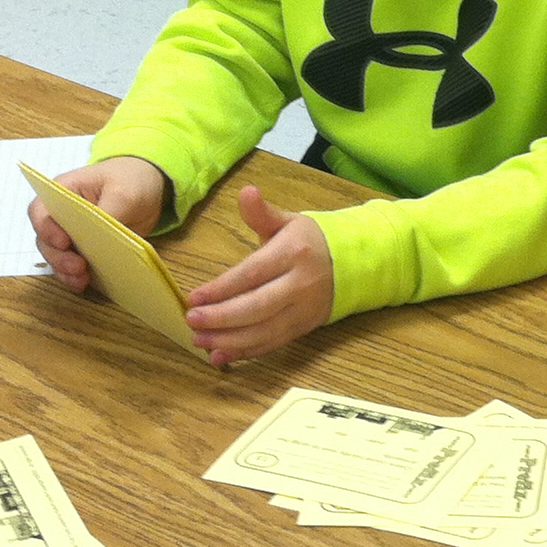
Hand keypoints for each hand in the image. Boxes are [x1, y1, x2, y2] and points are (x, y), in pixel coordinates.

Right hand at [29, 157, 168, 290]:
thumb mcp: (124, 192)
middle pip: (45, 239)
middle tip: (77, 267)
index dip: (45, 229)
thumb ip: (109, 213)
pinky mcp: (85, 249)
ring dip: (65, 270)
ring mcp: (72, 233)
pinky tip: (85, 283)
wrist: (148, 187)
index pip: (40, 210)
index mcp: (64, 191)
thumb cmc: (130, 179)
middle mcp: (61, 214)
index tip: (63, 242)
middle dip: (58, 257)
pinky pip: (73, 266)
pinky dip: (76, 276)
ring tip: (81, 280)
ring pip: (56, 256)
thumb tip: (99, 238)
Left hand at [184, 186, 333, 365]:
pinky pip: (273, 343)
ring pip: (264, 331)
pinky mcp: (304, 327)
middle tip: (192, 322)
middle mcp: (300, 284)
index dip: (222, 288)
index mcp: (293, 253)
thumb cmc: (310, 241)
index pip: (252, 274)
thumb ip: (262, 213)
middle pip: (257, 307)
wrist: (354, 263)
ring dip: (229, 340)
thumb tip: (246, 192)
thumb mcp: (288, 221)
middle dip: (221, 318)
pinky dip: (246, 352)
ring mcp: (304, 309)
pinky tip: (221, 355)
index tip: (194, 297)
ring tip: (200, 341)